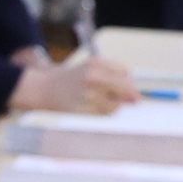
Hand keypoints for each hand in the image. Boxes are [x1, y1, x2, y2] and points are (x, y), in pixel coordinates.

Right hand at [9, 53, 142, 116]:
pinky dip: (103, 113)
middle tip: (131, 101)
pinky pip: (104, 116)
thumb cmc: (73, 78)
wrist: (46, 89)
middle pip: (124, 89)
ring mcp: (87, 96)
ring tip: (100, 101)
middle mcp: (92, 79)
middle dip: (129, 96)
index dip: (129, 82)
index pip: (125, 73)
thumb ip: (114, 74)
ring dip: (114, 106)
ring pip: (115, 106)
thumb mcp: (92, 66)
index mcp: (96, 65)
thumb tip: (136, 97)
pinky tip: (93, 108)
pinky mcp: (83, 111)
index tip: (128, 88)